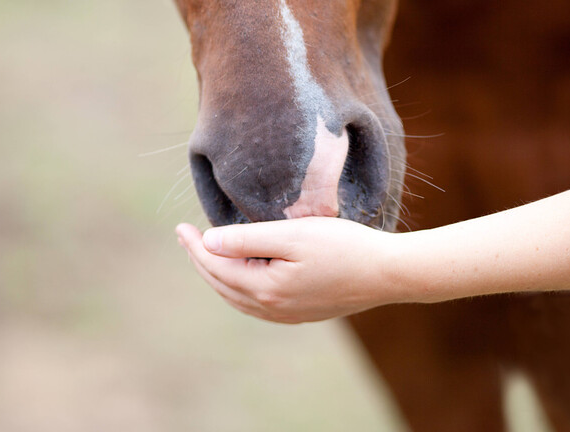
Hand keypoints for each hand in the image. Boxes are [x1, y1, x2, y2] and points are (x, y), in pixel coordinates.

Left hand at [176, 217, 401, 323]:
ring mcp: (287, 314)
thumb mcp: (294, 235)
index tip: (181, 226)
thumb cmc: (344, 247)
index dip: (194, 247)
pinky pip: (256, 304)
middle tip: (186, 237)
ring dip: (218, 276)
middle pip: (222, 285)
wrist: (388, 274)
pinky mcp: (302, 313)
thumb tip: (209, 242)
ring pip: (238, 297)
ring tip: (206, 254)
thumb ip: (248, 239)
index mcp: (266, 288)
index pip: (216, 266)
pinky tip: (241, 276)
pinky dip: (239, 287)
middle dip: (201, 260)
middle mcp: (272, 308)